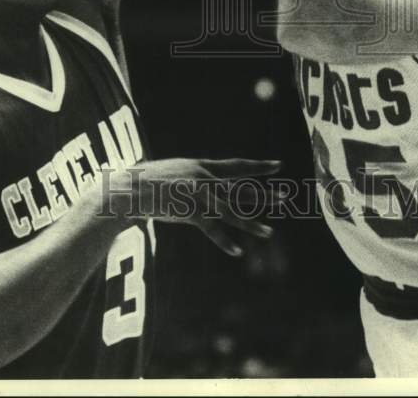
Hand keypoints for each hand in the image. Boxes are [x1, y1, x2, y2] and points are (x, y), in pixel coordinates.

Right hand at [104, 156, 280, 256]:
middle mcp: (205, 179)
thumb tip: (207, 180)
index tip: (279, 165)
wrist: (129, 188)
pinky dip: (224, 241)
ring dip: (251, 224)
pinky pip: (212, 229)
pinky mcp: (189, 212)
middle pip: (241, 189)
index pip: (237, 166)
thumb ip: (194, 177)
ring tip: (270, 233)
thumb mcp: (177, 172)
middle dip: (265, 194)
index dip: (258, 166)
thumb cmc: (149, 181)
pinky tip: (238, 251)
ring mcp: (198, 196)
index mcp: (202, 167)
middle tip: (287, 197)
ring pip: (232, 212)